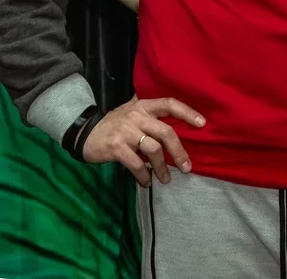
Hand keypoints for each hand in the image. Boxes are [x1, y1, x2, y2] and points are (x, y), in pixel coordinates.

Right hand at [83, 95, 205, 187]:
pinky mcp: (116, 148)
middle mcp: (136, 117)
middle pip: (166, 132)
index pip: (169, 104)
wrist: (84, 133)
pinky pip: (136, 164)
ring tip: (166, 179)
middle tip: (187, 168)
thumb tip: (179, 123)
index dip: (187, 112)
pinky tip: (147, 182)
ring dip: (163, 167)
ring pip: (153, 150)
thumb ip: (151, 114)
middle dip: (179, 152)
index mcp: (143, 106)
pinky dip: (144, 175)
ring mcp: (126, 132)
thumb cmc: (114, 124)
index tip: (202, 124)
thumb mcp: (131, 112)